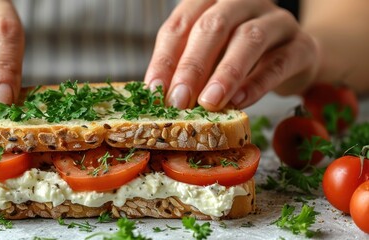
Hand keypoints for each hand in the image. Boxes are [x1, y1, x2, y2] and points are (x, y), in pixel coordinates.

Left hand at [144, 0, 318, 110]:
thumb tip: (159, 96)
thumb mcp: (209, 58)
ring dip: (226, 73)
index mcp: (211, 2)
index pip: (181, 23)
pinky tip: (240, 101)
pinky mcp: (302, 45)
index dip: (165, 57)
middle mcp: (243, 3)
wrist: (295, 58)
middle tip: (178, 100)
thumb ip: (186, 69)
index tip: (155, 90)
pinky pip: (280, 61)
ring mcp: (276, 20)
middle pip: (214, 25)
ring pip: (249, 39)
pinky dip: (258, 83)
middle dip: (192, 65)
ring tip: (209, 102)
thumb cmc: (239, 58)